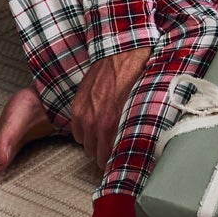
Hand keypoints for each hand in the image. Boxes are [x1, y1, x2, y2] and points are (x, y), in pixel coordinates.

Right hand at [69, 47, 152, 167]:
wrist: (122, 54)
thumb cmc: (137, 77)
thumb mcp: (141, 106)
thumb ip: (135, 128)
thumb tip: (139, 145)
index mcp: (112, 124)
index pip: (108, 159)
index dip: (115, 162)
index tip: (120, 163)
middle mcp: (95, 122)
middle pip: (96, 155)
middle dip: (105, 153)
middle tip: (115, 148)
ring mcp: (84, 114)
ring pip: (85, 145)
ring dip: (94, 142)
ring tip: (106, 135)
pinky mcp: (77, 107)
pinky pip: (76, 132)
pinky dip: (84, 131)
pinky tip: (96, 125)